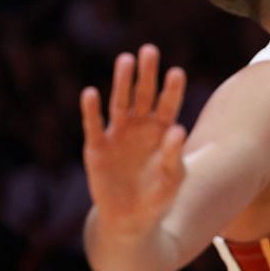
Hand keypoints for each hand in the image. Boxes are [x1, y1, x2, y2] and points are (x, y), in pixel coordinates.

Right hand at [81, 44, 187, 236]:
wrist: (130, 220)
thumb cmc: (158, 197)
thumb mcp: (172, 179)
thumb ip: (175, 155)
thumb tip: (179, 129)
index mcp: (162, 130)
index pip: (169, 105)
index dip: (172, 89)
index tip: (176, 72)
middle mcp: (140, 127)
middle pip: (144, 95)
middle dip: (146, 74)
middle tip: (149, 50)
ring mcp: (117, 135)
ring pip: (119, 104)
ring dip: (121, 83)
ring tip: (125, 60)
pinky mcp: (96, 148)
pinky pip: (94, 126)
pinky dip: (91, 111)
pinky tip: (90, 93)